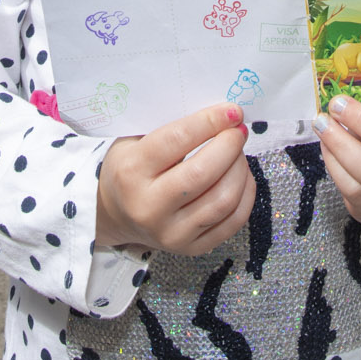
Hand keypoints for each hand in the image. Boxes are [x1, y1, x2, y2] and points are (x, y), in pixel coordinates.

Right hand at [94, 103, 253, 255]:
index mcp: (131, 172)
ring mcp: (171, 233)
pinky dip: (245, 194)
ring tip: (238, 153)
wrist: (115, 213)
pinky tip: (242, 176)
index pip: (177, 140)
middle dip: (230, 145)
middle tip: (238, 130)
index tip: (231, 111)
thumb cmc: (130, 168)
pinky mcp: (191, 248)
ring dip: (240, 169)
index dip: (209, 122)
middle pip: (202, 173)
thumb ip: (171, 127)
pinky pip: (232, 222)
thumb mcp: (135, 141)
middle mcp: (149, 207)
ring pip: (223, 200)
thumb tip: (219, 114)